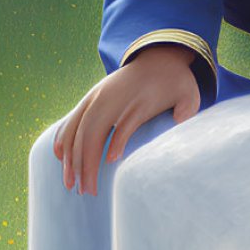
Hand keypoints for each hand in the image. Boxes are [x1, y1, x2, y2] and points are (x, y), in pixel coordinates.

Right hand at [53, 44, 199, 195]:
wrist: (159, 58)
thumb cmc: (175, 82)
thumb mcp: (188, 94)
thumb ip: (186, 108)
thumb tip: (179, 121)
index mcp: (136, 97)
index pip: (122, 124)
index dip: (116, 144)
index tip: (110, 166)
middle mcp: (111, 97)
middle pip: (92, 131)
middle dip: (85, 164)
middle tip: (88, 191)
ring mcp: (97, 96)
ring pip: (77, 128)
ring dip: (71, 158)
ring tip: (70, 184)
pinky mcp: (91, 97)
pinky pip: (72, 120)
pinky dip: (64, 138)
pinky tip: (60, 158)